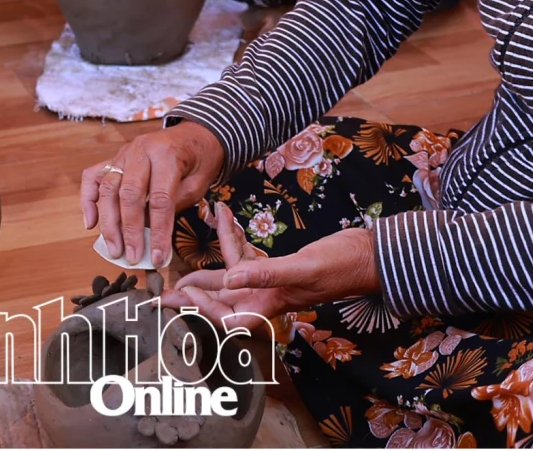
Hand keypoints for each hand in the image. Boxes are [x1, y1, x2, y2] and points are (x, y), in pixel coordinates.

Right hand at [80, 121, 225, 268]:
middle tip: (132, 257)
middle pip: (128, 194)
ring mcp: (124, 153)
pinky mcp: (113, 158)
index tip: (158, 257)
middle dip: (129, 231)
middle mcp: (141, 151)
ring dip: (108, 223)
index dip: (158, 231)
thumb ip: (174, 205)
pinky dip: (87, 200)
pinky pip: (92, 177)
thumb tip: (153, 237)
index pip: (159, 199)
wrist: (194, 133)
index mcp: (167, 155)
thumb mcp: (199, 183)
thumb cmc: (199, 160)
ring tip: (114, 249)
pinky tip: (90, 223)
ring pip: (107, 189)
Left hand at [167, 202, 379, 328]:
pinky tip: (225, 217)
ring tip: (189, 249)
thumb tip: (230, 281)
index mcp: (269, 306)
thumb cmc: (341, 266)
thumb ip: (266, 274)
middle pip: (219, 300)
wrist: (368, 256)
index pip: (226, 315)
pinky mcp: (276, 267)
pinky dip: (235, 238)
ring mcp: (270, 284)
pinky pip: (247, 256)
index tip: (181, 292)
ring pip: (230, 276)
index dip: (201, 308)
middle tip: (164, 288)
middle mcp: (265, 298)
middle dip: (192, 292)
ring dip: (212, 259)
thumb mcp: (303, 268)